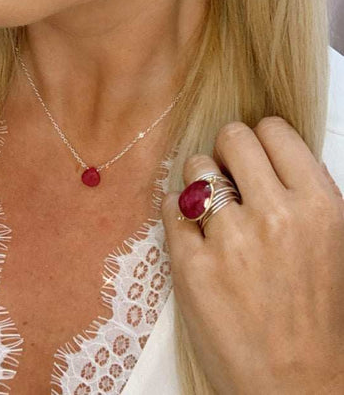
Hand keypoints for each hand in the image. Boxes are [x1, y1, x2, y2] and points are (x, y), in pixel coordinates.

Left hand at [161, 116, 343, 394]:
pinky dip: (178, 216)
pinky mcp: (192, 267)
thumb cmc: (320, 321)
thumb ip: (304, 193)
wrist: (301, 389)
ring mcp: (230, 240)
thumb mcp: (334, 242)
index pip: (273, 130)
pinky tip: (195, 235)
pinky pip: (170, 208)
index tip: (254, 158)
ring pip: (195, 168)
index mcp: (318, 205)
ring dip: (200, 183)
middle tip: (230, 179)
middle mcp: (275, 215)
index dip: (261, 142)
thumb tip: (270, 154)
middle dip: (228, 153)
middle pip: (232, 137)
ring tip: (212, 212)